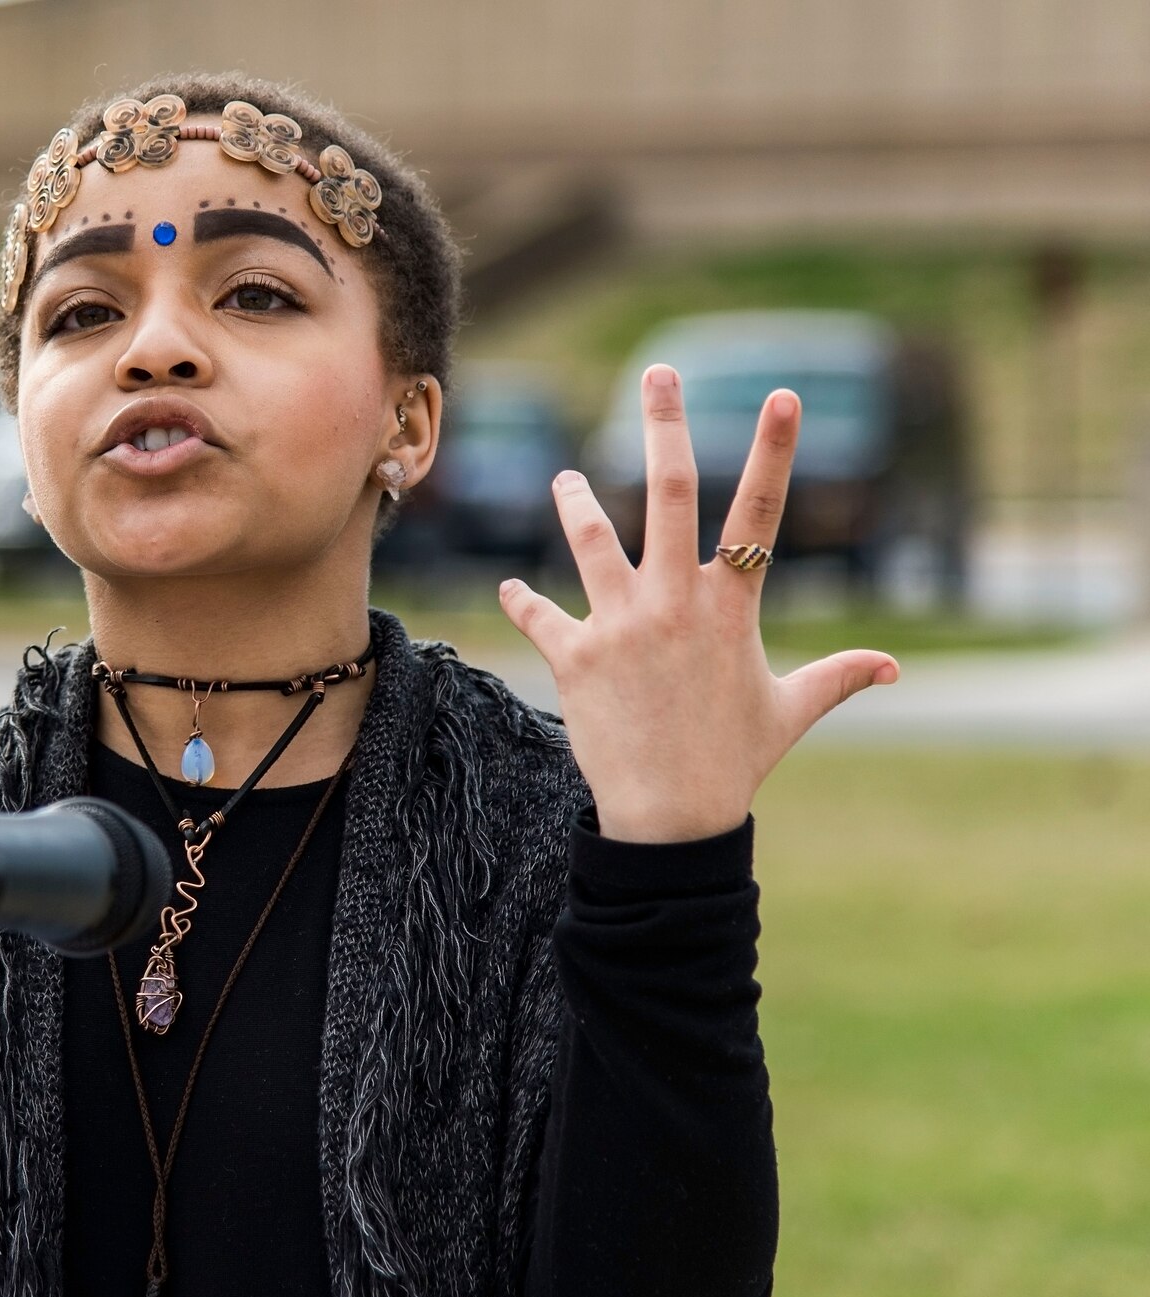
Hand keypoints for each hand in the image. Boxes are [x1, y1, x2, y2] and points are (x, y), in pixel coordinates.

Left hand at [498, 365, 899, 843]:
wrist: (671, 819)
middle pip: (669, 494)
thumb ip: (837, 677)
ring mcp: (621, 626)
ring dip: (576, 502)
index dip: (774, 452)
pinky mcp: (574, 658)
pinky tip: (508, 589)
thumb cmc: (733, 763)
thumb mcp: (789, 712)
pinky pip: (540, 617)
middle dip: (665, 427)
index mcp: (730, 607)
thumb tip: (892, 667)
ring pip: (592, 540)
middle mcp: (674, 602)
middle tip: (658, 374)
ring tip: (565, 479)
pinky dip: (520, 602)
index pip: (759, 513)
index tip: (782, 395)